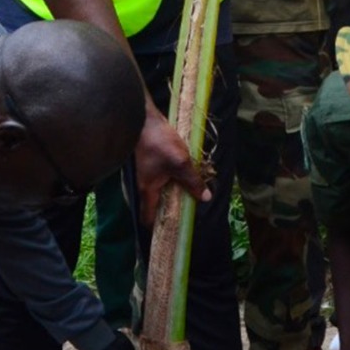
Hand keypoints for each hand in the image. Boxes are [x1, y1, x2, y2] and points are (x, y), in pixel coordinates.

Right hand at [135, 109, 211, 227]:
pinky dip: (174, 178)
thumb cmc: (159, 143)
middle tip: (189, 210)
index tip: (173, 230)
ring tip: (192, 192)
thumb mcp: (180, 163)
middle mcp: (146, 184)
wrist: (144, 118)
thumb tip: (205, 198)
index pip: (148, 217)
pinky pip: (164, 176)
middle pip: (157, 203)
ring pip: (162, 188)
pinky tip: (186, 173)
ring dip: (176, 191)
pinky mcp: (152, 160)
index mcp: (149, 190)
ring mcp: (148, 172)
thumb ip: (193, 181)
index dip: (159, 226)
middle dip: (173, 208)